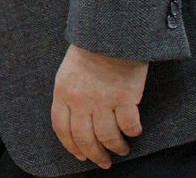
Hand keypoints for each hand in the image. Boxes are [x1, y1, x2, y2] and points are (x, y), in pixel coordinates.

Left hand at [51, 44, 145, 168]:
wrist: (110, 32)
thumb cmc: (90, 48)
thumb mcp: (68, 71)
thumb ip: (70, 95)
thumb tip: (75, 118)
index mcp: (63, 92)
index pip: (61, 128)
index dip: (71, 146)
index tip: (80, 155)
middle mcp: (81, 101)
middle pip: (84, 138)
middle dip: (94, 155)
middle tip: (102, 162)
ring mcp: (103, 101)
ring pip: (107, 137)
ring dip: (115, 148)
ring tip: (121, 150)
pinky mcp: (125, 98)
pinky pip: (129, 126)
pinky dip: (132, 132)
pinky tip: (135, 132)